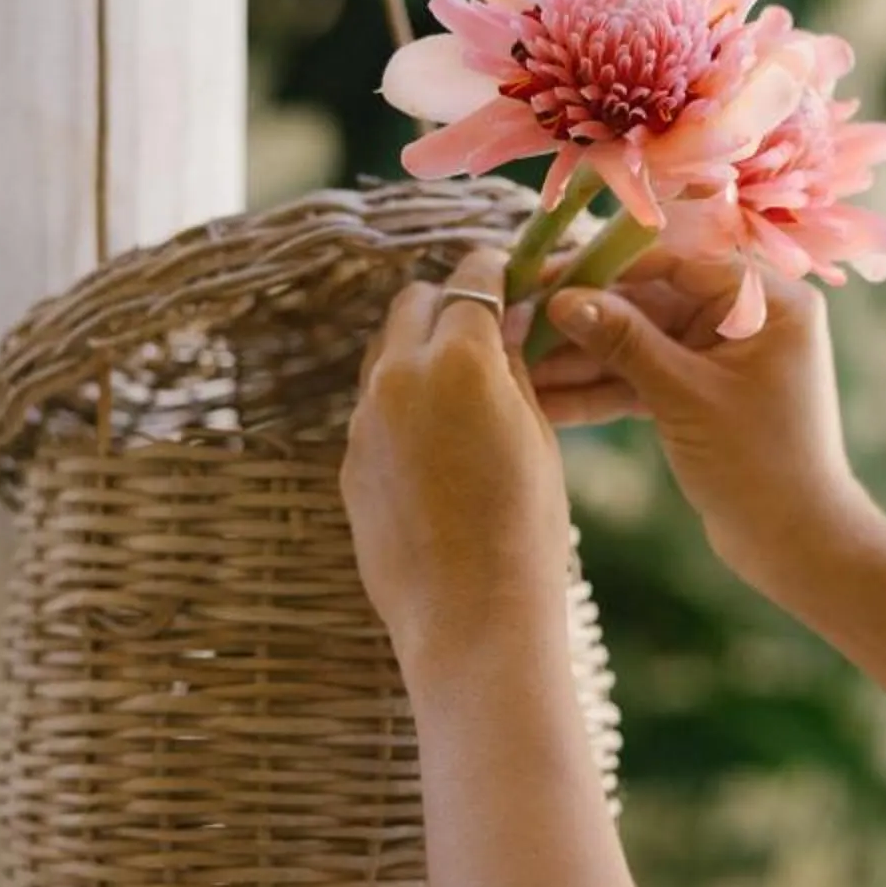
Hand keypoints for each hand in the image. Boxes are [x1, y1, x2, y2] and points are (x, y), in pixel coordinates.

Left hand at [342, 244, 575, 683]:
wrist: (470, 616)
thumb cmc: (525, 528)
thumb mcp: (536, 434)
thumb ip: (513, 368)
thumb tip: (507, 322)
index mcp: (458, 359)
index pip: (471, 278)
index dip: (495, 270)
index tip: (510, 274)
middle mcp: (398, 377)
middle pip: (414, 303)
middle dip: (449, 304)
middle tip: (488, 329)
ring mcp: (364, 421)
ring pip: (385, 354)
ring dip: (420, 352)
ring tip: (463, 387)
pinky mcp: (349, 462)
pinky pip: (375, 409)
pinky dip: (403, 405)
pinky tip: (439, 444)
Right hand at [530, 253, 875, 614]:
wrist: (796, 545)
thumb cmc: (759, 465)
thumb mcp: (684, 397)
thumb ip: (625, 343)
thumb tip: (564, 300)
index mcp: (768, 303)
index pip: (680, 262)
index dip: (611, 268)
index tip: (552, 276)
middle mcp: (748, 320)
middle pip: (652, 303)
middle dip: (586, 320)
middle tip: (520, 318)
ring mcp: (722, 358)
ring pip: (641, 345)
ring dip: (583, 360)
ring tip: (518, 364)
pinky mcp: (701, 394)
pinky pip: (644, 379)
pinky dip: (601, 391)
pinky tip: (544, 399)